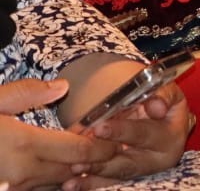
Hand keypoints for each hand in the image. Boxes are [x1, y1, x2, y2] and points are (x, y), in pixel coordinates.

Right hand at [0, 79, 117, 190]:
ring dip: (72, 174)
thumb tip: (62, 87)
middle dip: (93, 161)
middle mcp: (23, 173)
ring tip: (85, 160)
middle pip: (74, 170)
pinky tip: (55, 171)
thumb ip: (27, 93)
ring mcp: (14, 189)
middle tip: (109, 149)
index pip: (80, 150)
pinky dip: (51, 183)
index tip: (117, 139)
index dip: (103, 146)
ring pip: (57, 185)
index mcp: (24, 144)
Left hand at [64, 83, 189, 189]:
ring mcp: (141, 171)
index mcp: (170, 138)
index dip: (122, 131)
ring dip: (93, 175)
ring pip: (115, 176)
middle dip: (102, 162)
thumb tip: (157, 107)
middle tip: (78, 160)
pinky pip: (107, 183)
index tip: (99, 128)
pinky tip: (71, 184)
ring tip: (73, 171)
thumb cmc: (164, 104)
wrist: (165, 121)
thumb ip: (164, 95)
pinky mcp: (127, 178)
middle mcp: (157, 160)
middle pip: (128, 163)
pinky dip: (89, 184)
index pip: (144, 134)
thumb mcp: (169, 94)